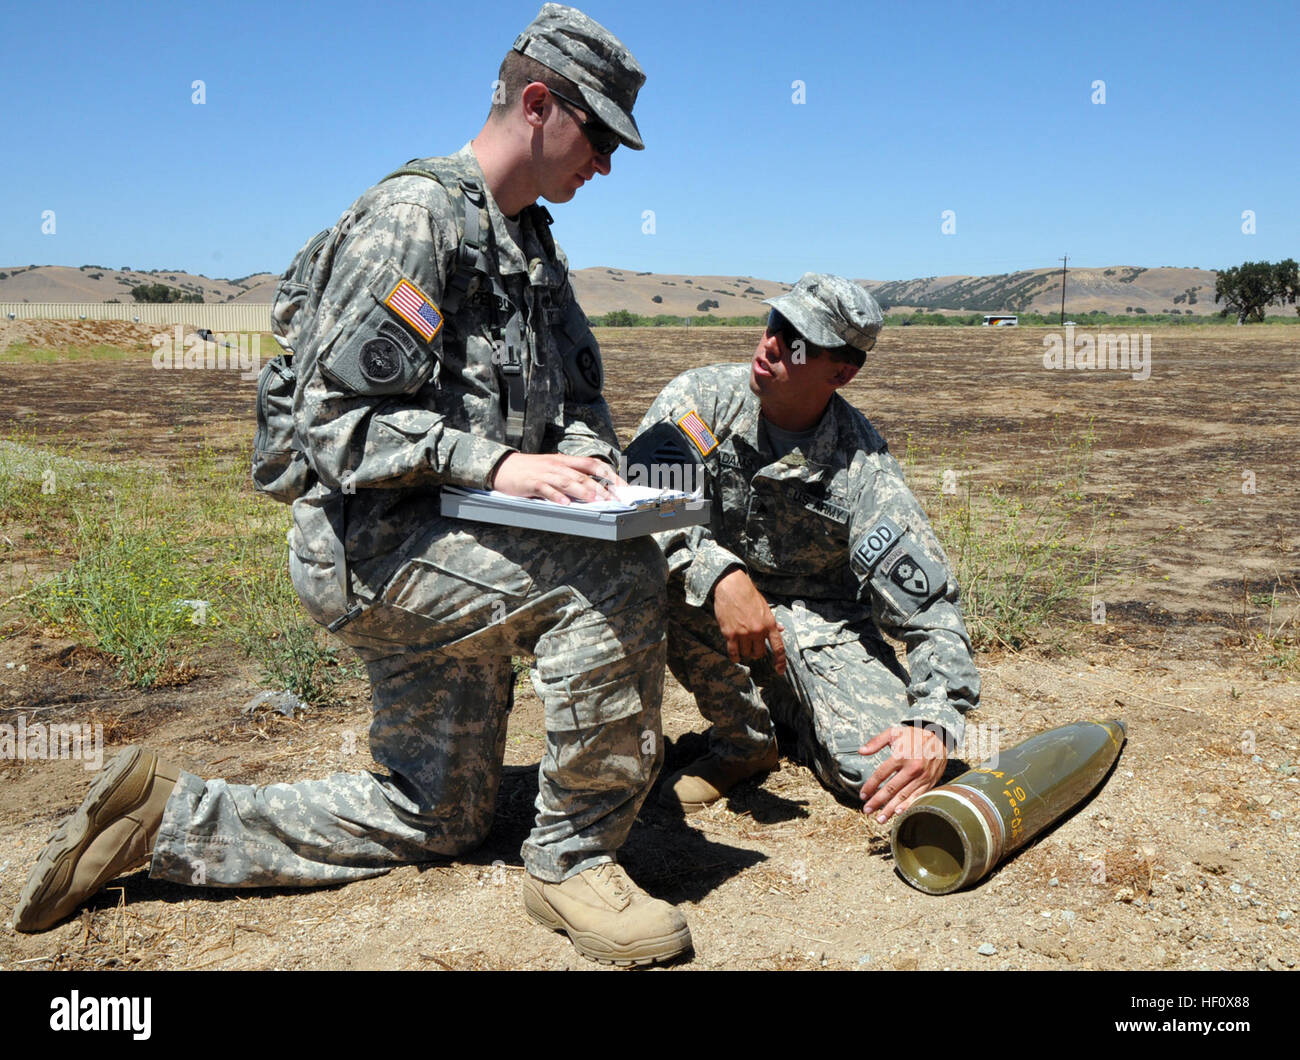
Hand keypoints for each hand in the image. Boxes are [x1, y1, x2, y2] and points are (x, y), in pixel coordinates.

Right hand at [491, 453, 625, 503]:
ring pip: (568, 481)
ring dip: (583, 491)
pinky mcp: (532, 482)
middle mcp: (558, 465)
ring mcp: (545, 473)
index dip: (609, 475)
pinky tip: (565, 503)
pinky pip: (546, 489)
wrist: (503, 467)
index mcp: (565, 461)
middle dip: (600, 488)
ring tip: (596, 501)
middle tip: (613, 500)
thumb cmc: (530, 470)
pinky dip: (556, 496)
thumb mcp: (553, 469)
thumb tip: (593, 490)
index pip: (593, 464)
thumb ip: (571, 476)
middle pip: (583, 475)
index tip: (622, 487)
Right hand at [712, 567, 785, 674]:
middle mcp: (758, 631)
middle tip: (751, 645)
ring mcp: (744, 633)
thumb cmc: (749, 595)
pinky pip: (733, 653)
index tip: (779, 671)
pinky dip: (734, 656)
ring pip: (746, 654)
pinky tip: (734, 654)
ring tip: (741, 644)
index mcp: (769, 624)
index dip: (780, 662)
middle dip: (756, 652)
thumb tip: (782, 629)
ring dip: (744, 652)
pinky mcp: (730, 634)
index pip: (778, 648)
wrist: (732, 587)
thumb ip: (772, 621)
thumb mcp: (765, 607)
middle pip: (759, 653)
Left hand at [859, 725, 948, 822]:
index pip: (881, 774)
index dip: (870, 786)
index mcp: (901, 756)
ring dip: (891, 809)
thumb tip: (860, 751)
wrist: (939, 738)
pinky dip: (908, 806)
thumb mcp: (894, 732)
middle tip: (867, 811)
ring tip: (880, 819)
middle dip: (878, 802)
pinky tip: (899, 813)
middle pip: (891, 789)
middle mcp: (912, 768)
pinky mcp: (929, 783)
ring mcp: (922, 777)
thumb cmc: (914, 735)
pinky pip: (917, 797)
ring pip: (903, 796)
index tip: (862, 795)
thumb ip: (876, 742)